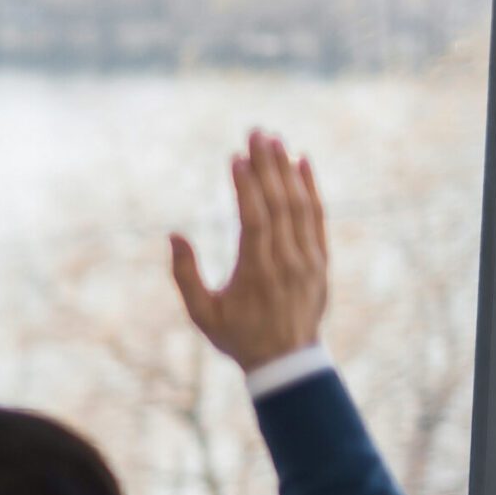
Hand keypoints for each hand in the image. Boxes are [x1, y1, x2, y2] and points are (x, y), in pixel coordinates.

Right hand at [172, 130, 329, 369]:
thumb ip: (186, 275)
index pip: (254, 219)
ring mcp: (308, 259)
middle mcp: (286, 261)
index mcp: (256, 272)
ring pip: (300, 205)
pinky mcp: (320, 259)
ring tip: (275, 140)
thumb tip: (175, 235)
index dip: (246, 186)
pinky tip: (303, 163)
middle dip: (267, 165)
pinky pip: (318, 217)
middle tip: (257, 132)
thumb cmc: (238, 337)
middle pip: (279, 203)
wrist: (287, 361)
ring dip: (287, 169)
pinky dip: (312, 188)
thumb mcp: (202, 314)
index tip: (236, 157)